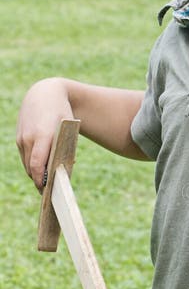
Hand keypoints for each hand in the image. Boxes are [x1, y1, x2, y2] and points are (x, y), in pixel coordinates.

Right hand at [16, 78, 73, 192]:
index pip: (38, 164)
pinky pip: (24, 156)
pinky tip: (40, 171)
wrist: (44, 94)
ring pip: (26, 163)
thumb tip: (63, 170)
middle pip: (31, 167)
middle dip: (39, 181)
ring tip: (44, 185)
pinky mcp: (18, 138)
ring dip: (34, 174)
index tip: (47, 192)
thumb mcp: (68, 129)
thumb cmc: (63, 114)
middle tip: (47, 194)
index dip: (41, 180)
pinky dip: (31, 164)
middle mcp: (29, 137)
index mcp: (43, 135)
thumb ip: (65, 149)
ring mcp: (21, 138)